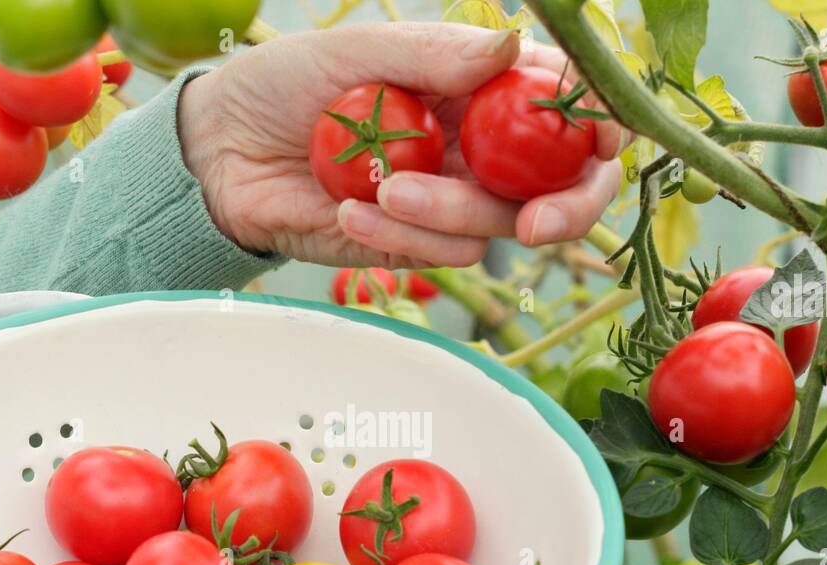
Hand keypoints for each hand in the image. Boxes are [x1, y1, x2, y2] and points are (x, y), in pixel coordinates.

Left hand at [178, 21, 626, 268]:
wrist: (222, 149)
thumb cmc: (287, 83)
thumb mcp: (357, 50)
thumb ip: (435, 54)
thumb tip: (512, 50)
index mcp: (480, 88)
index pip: (568, 108)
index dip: (601, 126)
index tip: (603, 142)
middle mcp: (478, 147)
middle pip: (562, 187)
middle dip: (566, 210)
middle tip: (537, 223)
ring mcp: (448, 199)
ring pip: (495, 226)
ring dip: (446, 214)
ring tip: (381, 189)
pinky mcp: (410, 241)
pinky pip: (437, 252)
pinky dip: (400, 235)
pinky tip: (350, 211)